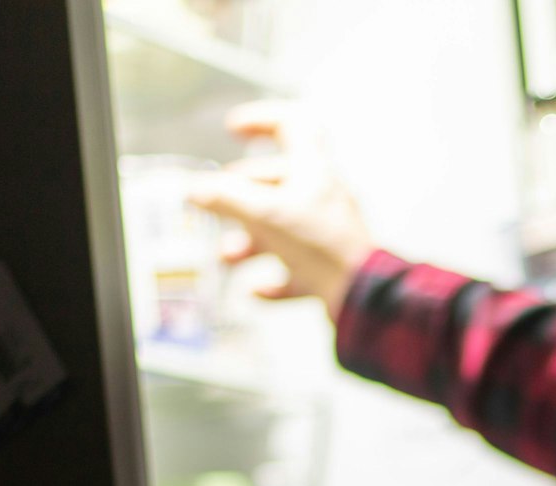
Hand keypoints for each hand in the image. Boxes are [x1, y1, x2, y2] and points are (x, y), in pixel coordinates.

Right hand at [188, 102, 376, 321]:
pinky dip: (273, 281)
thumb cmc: (320, 245)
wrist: (361, 296)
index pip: (293, 125)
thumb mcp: (266, 215)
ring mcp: (327, 234)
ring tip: (227, 256)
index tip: (233, 129)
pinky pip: (296, 273)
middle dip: (241, 196)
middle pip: (278, 185)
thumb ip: (227, 198)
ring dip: (250, 243)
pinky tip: (255, 291)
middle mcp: (322, 198)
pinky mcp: (329, 270)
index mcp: (313, 171)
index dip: (261, 120)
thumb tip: (193, 189)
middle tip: (216, 205)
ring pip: (282, 230)